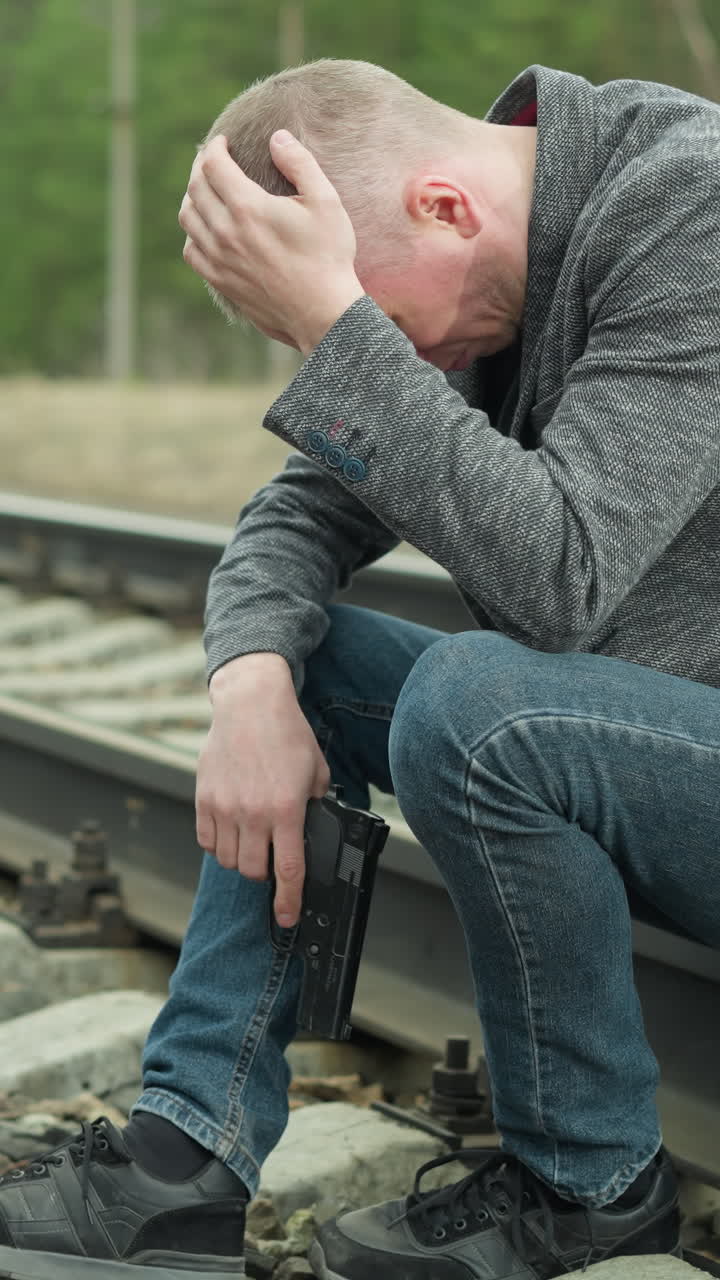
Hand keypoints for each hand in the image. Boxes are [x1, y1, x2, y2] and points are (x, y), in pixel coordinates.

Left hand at [179, 132, 365, 354]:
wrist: (323, 312)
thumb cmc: (328, 257)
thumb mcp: (326, 202)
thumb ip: (300, 163)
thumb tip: (277, 137)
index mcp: (248, 207)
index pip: (213, 165)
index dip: (215, 147)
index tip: (223, 142)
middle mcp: (226, 232)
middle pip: (195, 188)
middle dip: (201, 167)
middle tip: (212, 161)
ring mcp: (220, 260)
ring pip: (188, 218)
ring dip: (192, 198)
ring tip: (206, 191)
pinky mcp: (222, 282)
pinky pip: (192, 252)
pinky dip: (193, 234)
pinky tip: (206, 230)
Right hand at [196, 656, 330, 926]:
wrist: (250, 704)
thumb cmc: (287, 734)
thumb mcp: (317, 770)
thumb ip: (318, 804)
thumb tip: (316, 830)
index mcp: (286, 809)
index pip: (288, 869)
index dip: (289, 900)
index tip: (288, 917)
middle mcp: (252, 813)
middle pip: (254, 871)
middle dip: (266, 874)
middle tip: (273, 857)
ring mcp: (224, 807)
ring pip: (229, 861)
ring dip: (243, 860)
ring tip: (253, 840)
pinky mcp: (204, 799)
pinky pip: (207, 841)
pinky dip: (220, 845)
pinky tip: (232, 830)